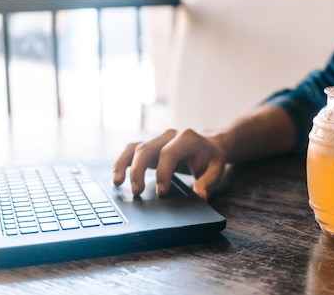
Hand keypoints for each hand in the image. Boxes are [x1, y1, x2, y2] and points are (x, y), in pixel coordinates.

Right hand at [112, 129, 226, 199]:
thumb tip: (200, 196)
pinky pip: (132, 150)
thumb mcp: (216, 170)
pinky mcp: (151, 146)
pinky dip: (122, 162)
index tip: (161, 192)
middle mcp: (170, 135)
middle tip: (137, 192)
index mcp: (188, 138)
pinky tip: (117, 177)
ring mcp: (158, 139)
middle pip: (147, 148)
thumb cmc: (212, 158)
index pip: (169, 153)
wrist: (211, 144)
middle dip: (139, 170)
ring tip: (117, 183)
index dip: (163, 172)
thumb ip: (208, 182)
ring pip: (135, 147)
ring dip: (124, 165)